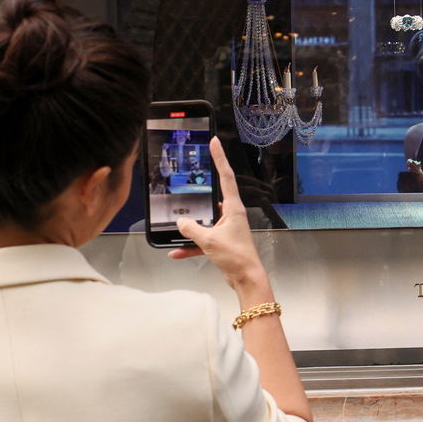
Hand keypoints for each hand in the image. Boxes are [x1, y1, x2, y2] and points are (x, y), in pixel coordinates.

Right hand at [170, 137, 268, 292]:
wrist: (247, 279)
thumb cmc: (236, 257)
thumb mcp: (208, 240)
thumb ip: (191, 229)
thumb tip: (181, 221)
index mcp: (233, 208)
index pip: (226, 176)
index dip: (220, 158)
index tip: (215, 142)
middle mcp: (231, 215)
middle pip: (213, 197)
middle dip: (198, 193)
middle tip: (188, 180)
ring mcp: (227, 229)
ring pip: (205, 221)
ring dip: (191, 226)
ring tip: (176, 223)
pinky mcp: (222, 242)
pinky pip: (203, 240)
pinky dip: (191, 245)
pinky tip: (176, 252)